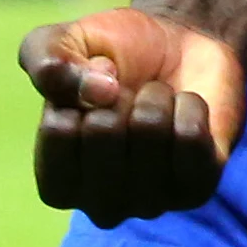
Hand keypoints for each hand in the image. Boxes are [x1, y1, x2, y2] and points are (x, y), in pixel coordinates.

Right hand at [21, 7, 246, 219]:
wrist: (179, 48)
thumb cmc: (111, 55)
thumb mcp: (61, 41)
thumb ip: (48, 62)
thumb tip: (96, 92)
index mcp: (58, 183)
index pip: (60, 130)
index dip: (77, 91)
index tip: (88, 92)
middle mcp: (101, 205)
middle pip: (105, 130)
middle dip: (120, 92)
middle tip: (128, 95)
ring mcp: (151, 203)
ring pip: (151, 130)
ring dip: (156, 96)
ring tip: (157, 101)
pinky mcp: (197, 189)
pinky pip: (192, 137)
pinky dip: (191, 106)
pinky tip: (185, 111)